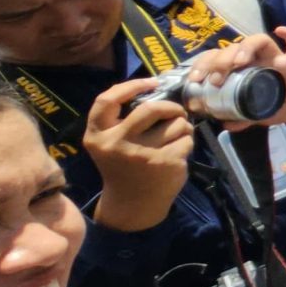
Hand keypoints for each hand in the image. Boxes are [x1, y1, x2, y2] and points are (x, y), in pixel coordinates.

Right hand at [80, 79, 195, 230]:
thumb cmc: (124, 166)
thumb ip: (121, 119)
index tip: (152, 82)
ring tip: (175, 138)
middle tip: (177, 113)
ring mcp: (143, 153)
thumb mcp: (110, 143)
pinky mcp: (166, 162)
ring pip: (176, 123)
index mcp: (98, 135)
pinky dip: (187, 143)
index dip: (131, 86)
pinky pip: (187, 140)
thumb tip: (154, 87)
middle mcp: (117, 143)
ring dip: (182, 127)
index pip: (106, 100)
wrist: (132, 204)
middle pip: (152, 108)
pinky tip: (177, 153)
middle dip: (171, 107)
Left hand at [184, 26, 285, 129]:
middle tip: (213, 79)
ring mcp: (278, 57)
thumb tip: (224, 124)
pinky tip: (283, 31)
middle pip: (234, 48)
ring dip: (244, 49)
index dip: (203, 65)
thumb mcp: (260, 113)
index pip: (219, 58)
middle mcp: (258, 58)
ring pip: (258, 41)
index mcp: (245, 69)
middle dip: (219, 61)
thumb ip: (243, 117)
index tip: (194, 81)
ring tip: (237, 64)